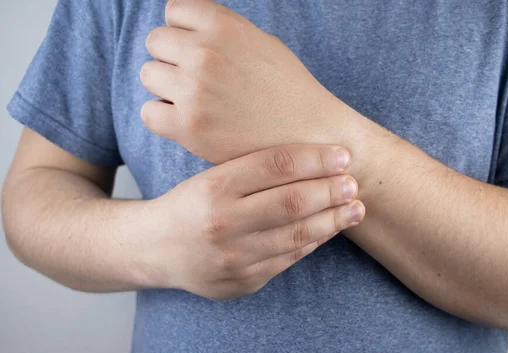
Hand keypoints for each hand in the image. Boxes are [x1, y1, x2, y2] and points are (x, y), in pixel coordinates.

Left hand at [140, 0, 348, 163]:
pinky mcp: (189, 127)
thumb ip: (221, 30)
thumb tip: (182, 25)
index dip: (185, 32)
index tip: (201, 53)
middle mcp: (205, 53)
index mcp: (223, 26)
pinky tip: (187, 121)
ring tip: (195, 100)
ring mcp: (195, 90)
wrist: (311, 136)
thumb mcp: (261, 42)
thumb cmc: (287, 89)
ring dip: (166, 86)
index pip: (173, 11)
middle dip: (173, 58)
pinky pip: (148, 112)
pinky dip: (163, 117)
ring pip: (148, 75)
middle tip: (198, 80)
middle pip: (156, 42)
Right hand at [144, 144, 364, 299]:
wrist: (155, 249)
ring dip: (333, 220)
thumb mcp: (211, 176)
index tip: (342, 154)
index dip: (316, 158)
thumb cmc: (191, 204)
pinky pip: (289, 259)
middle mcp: (223, 222)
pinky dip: (314, 241)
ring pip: (297, 236)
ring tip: (356, 209)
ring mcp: (233, 257)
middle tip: (354, 183)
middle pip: (292, 202)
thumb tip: (316, 161)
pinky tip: (330, 228)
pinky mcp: (243, 281)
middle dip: (331, 191)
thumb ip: (254, 170)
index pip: (276, 165)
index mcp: (214, 187)